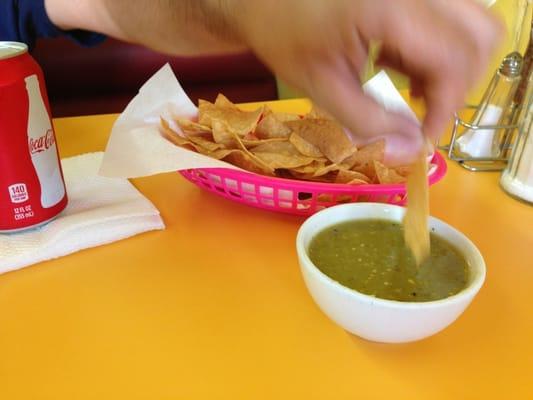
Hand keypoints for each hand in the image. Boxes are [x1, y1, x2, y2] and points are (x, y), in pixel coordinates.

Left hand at [235, 0, 502, 162]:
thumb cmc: (283, 36)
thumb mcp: (323, 88)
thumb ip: (369, 123)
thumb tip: (410, 151)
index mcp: (390, 10)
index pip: (453, 60)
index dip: (446, 107)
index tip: (422, 137)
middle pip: (479, 36)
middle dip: (458, 83)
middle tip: (423, 112)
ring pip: (472, 24)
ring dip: (453, 65)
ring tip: (412, 90)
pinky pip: (449, 18)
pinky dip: (438, 49)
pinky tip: (401, 67)